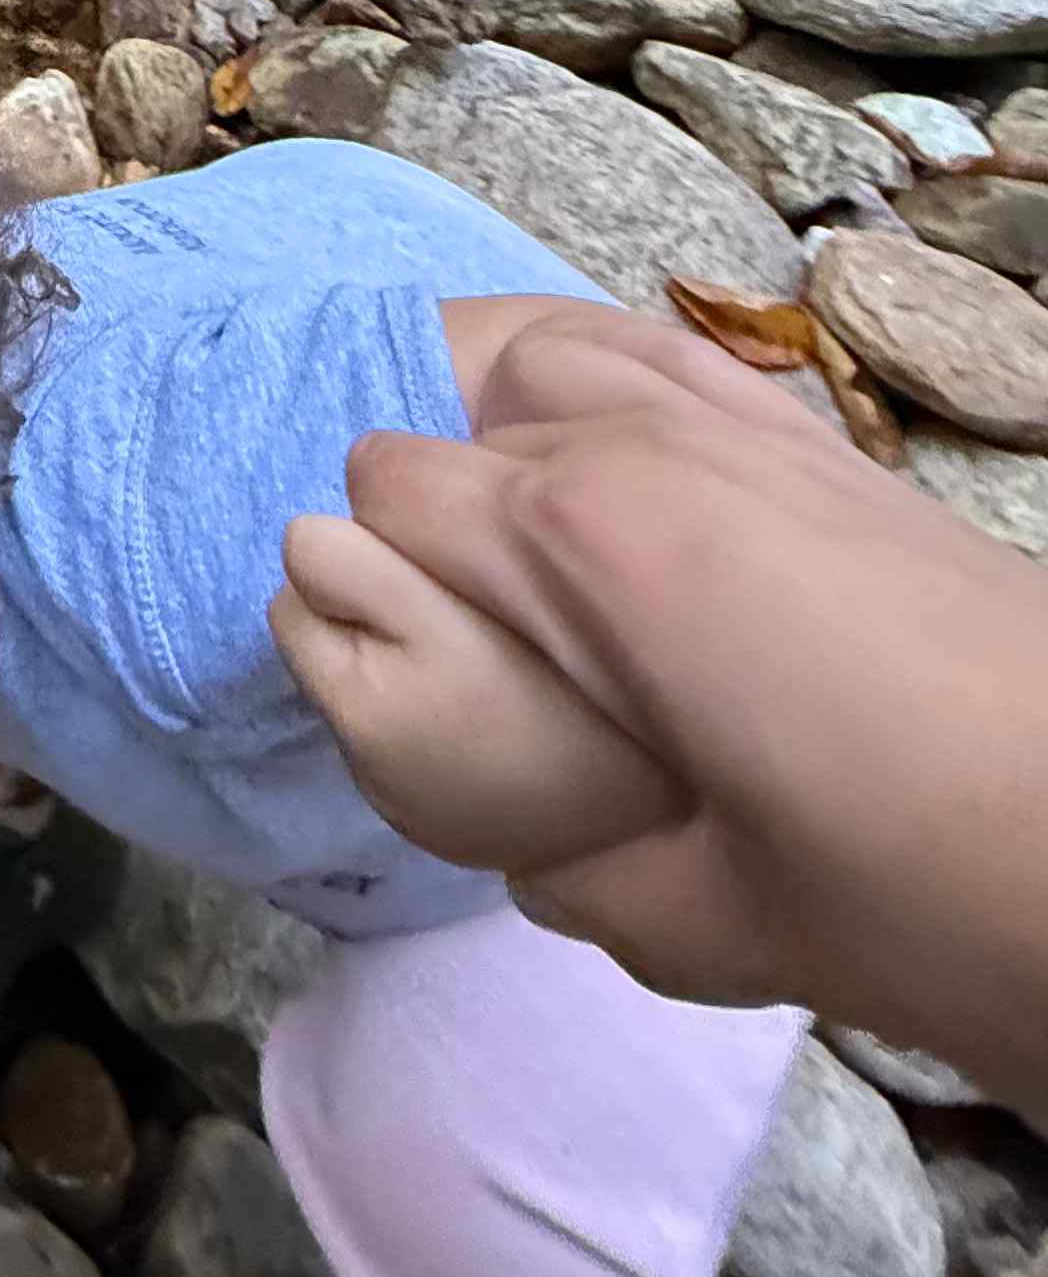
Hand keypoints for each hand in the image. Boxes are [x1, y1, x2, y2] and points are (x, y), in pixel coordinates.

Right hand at [272, 303, 1047, 1115]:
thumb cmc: (908, 881)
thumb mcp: (707, 924)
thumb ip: (582, 877)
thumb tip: (537, 855)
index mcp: (578, 542)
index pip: (385, 489)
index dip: (367, 574)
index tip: (400, 665)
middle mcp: (639, 440)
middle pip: (453, 416)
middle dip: (435, 517)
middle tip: (480, 644)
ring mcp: (740, 418)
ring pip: (554, 353)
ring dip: (519, 431)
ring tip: (545, 550)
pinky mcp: (819, 434)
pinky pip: (668, 352)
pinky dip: (620, 388)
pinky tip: (640, 477)